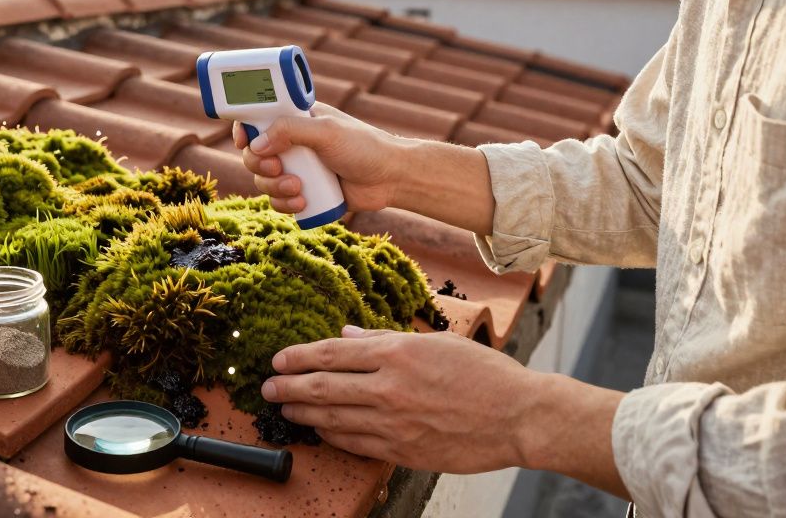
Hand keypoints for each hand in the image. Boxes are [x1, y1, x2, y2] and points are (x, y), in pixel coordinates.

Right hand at [234, 103, 411, 214]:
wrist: (391, 179)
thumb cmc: (364, 147)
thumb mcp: (326, 132)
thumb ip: (290, 131)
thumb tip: (256, 145)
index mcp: (297, 119)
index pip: (258, 119)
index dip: (245, 130)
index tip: (244, 142)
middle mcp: (293, 143)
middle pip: (255, 154)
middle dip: (259, 165)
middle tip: (277, 168)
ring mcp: (298, 168)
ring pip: (264, 180)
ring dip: (272, 187)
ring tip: (297, 189)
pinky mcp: (304, 193)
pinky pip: (279, 200)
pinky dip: (283, 204)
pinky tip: (301, 204)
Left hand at [260, 326, 541, 473]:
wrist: (519, 417)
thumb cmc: (484, 374)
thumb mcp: (436, 343)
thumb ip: (387, 339)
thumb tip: (348, 335)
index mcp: (398, 353)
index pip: (332, 353)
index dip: (298, 356)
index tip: (278, 359)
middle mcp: (389, 388)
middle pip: (323, 387)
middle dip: (288, 387)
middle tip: (266, 388)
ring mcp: (394, 423)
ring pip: (333, 418)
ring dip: (303, 413)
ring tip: (286, 409)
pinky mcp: (402, 451)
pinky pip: (355, 444)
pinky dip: (332, 436)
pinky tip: (320, 430)